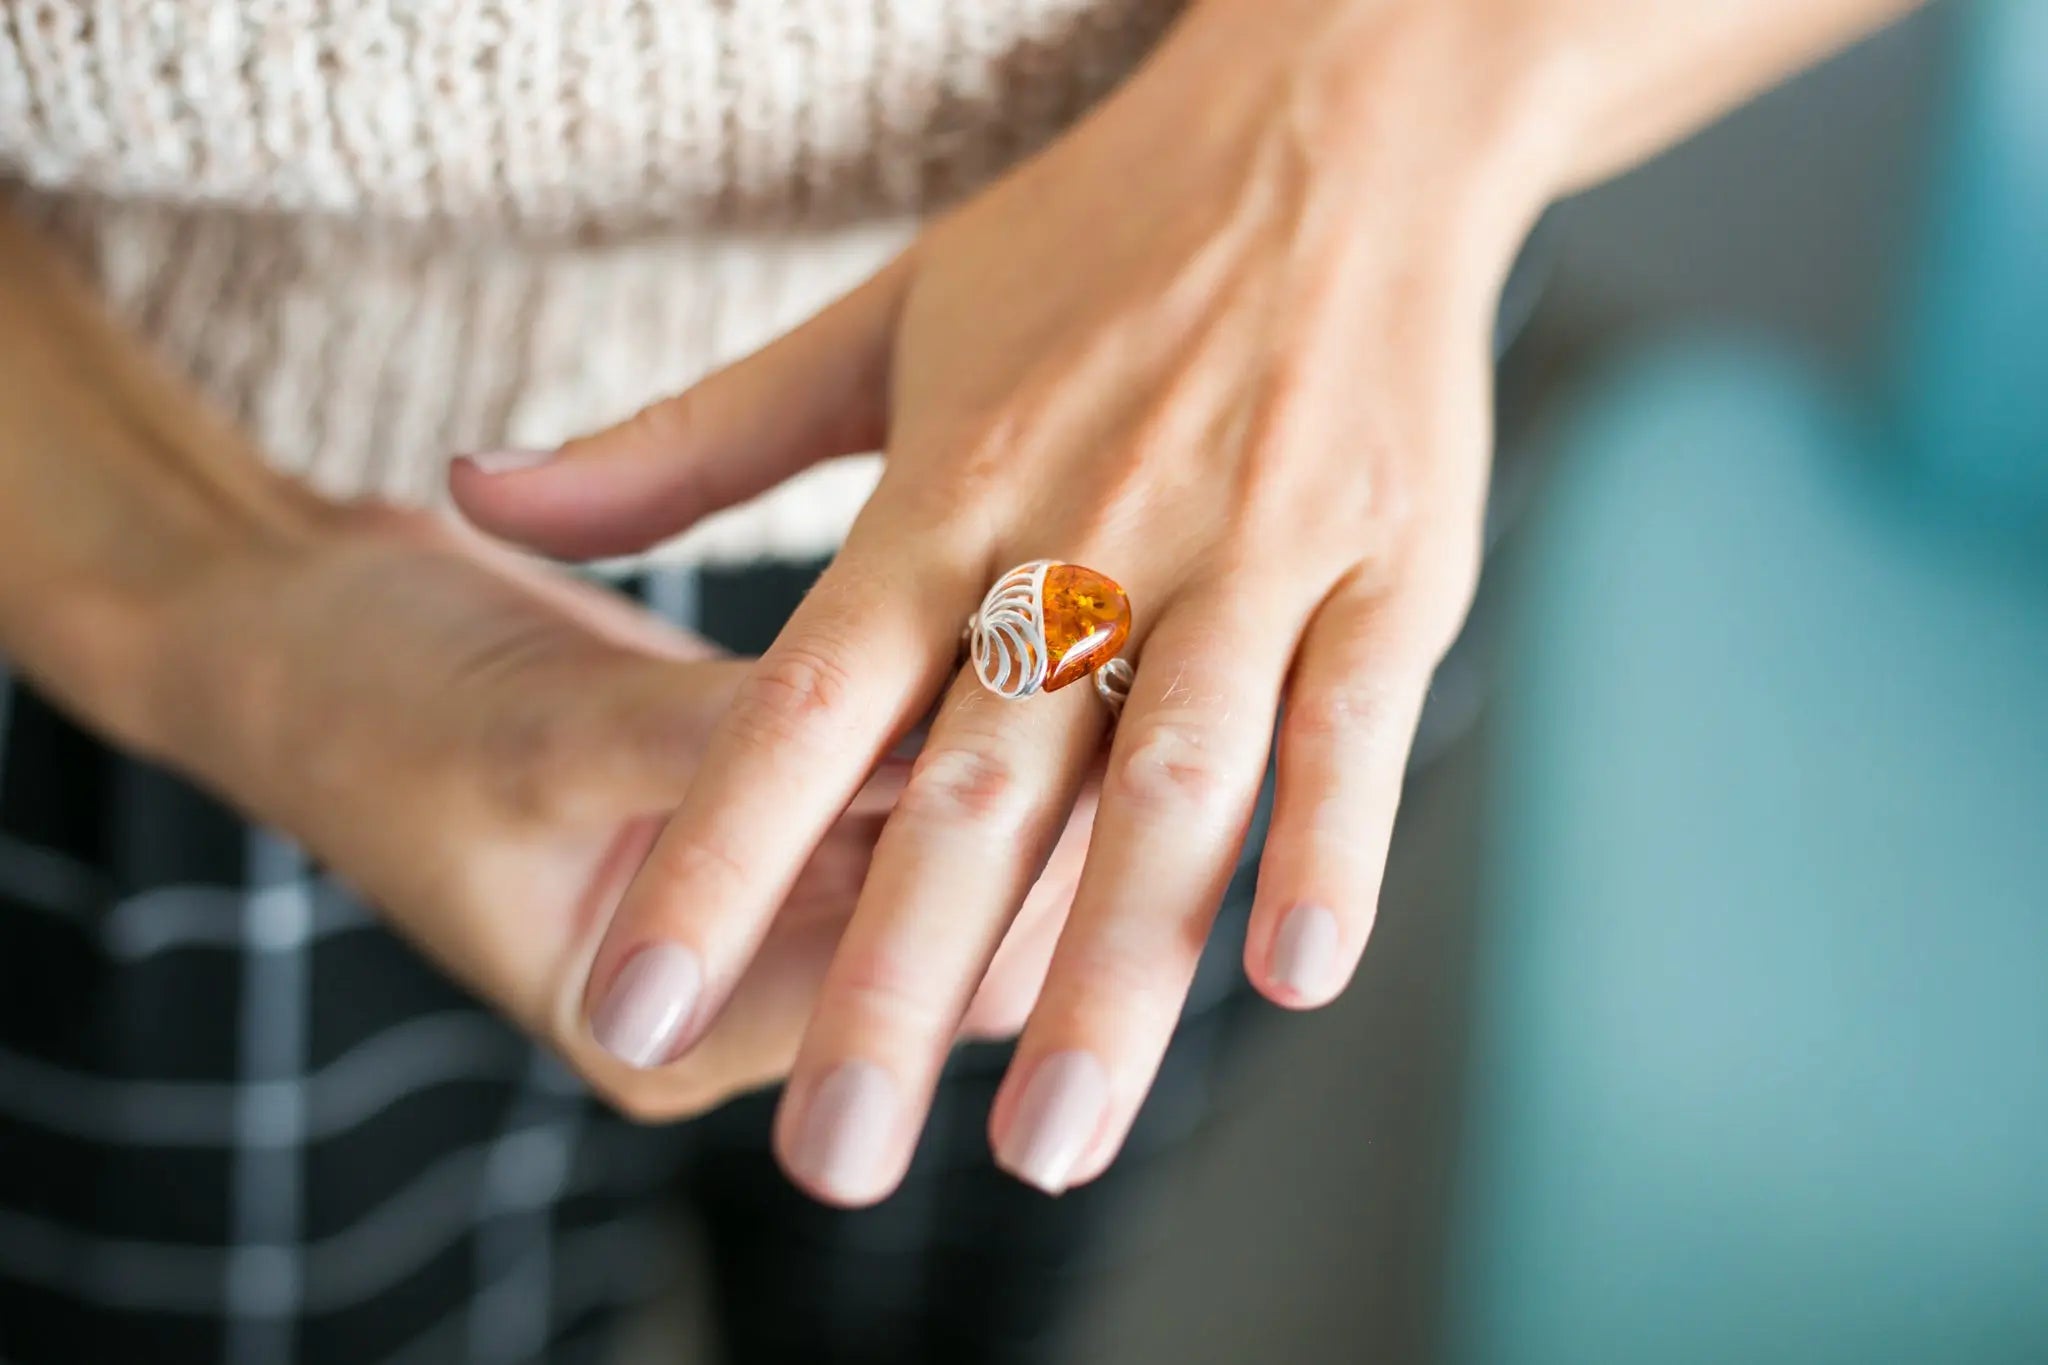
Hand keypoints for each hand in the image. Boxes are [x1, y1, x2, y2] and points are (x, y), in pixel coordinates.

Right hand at [142, 504, 1087, 1116]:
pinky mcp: (769, 805)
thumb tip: (937, 731)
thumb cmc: (373, 706)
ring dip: (1028, 758)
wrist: (289, 639)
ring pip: (950, 851)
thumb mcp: (545, 739)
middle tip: (1158, 684)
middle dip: (1061, 819)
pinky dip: (966, 708)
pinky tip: (1043, 619)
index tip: (1108, 740)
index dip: (1016, 869)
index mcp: (679, 1031)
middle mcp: (744, 987)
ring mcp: (759, 897)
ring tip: (1132, 642)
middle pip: (962, 929)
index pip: (910, 981)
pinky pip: (901, 776)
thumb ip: (733, 752)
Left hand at [452, 1, 1555, 1199]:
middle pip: (974, 791)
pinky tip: (1285, 979)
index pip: (803, 703)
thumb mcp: (872, 325)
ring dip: (1107, 972)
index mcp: (947, 493)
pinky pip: (1351, 720)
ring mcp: (1244, 554)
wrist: (1327, 124)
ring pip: (1165, 787)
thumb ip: (684, 439)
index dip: (711, 859)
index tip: (627, 1005)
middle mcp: (1086, 538)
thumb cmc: (1092, 240)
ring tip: (1048, 1141)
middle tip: (833, 1159)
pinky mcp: (1388, 563)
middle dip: (894, 983)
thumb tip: (484, 487)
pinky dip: (1326, 847)